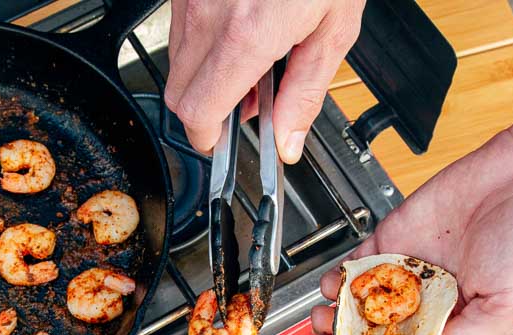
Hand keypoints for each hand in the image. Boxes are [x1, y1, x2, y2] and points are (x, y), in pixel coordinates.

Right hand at [165, 0, 365, 161]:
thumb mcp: (335, 28)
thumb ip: (307, 92)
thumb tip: (286, 139)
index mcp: (247, 35)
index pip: (198, 112)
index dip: (208, 137)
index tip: (223, 140)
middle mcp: (208, 15)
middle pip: (177, 93)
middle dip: (205, 109)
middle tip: (244, 104)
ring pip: (177, 60)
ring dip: (205, 73)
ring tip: (250, 59)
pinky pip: (181, 25)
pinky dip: (204, 39)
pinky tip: (239, 28)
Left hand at [300, 130, 512, 334]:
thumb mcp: (507, 311)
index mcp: (455, 329)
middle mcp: (428, 305)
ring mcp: (407, 274)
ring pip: (358, 306)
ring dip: (335, 318)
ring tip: (325, 325)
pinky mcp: (392, 241)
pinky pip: (356, 266)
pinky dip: (338, 280)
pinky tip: (332, 288)